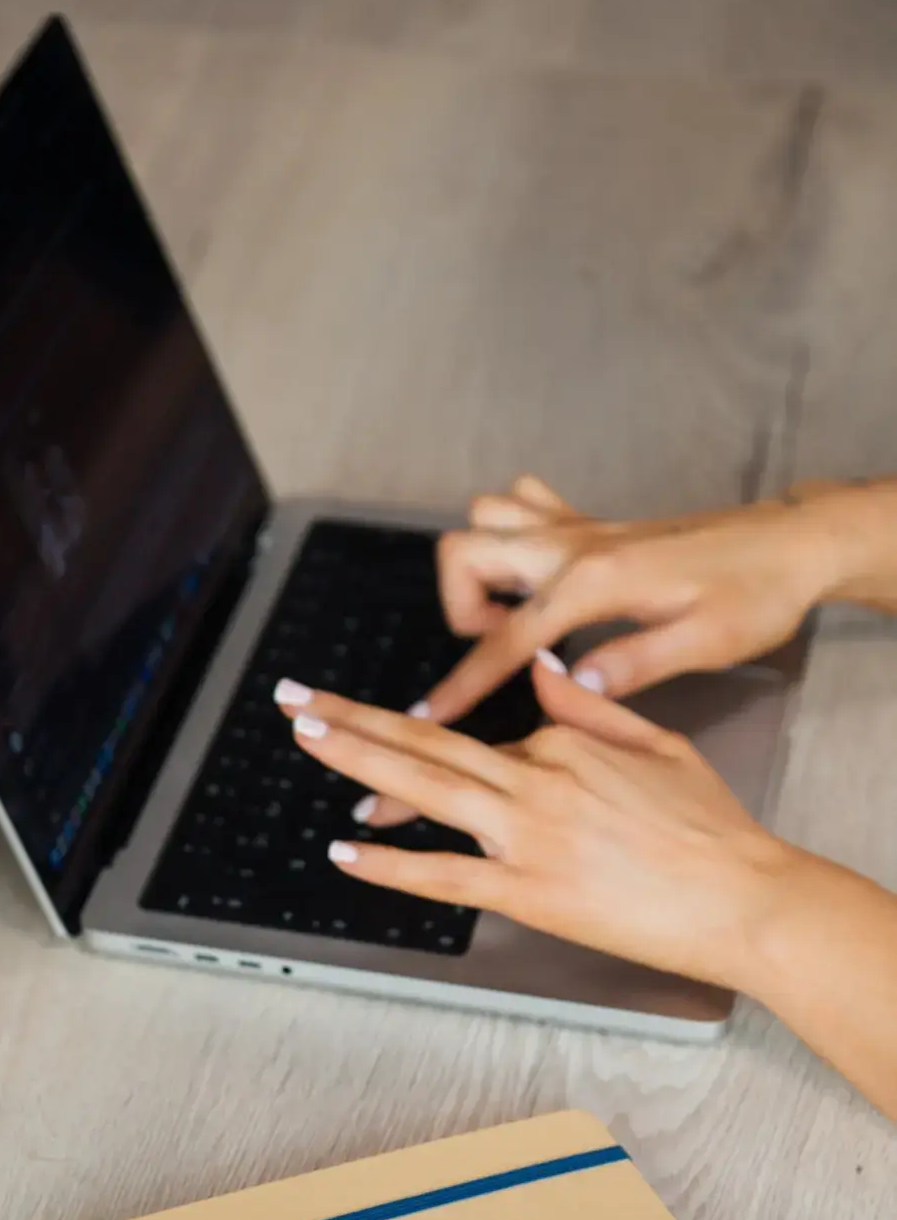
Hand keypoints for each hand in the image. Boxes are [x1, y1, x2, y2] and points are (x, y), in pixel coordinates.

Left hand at [275, 655, 799, 990]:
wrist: (743, 897)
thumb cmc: (711, 829)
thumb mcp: (656, 742)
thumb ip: (589, 705)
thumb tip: (543, 670)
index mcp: (563, 742)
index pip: (487, 740)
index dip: (456, 751)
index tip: (423, 752)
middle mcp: (535, 780)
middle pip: (424, 741)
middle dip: (349, 717)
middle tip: (294, 698)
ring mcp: (527, 836)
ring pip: (424, 788)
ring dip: (355, 759)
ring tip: (305, 737)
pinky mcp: (527, 892)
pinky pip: (444, 875)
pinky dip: (390, 864)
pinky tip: (346, 850)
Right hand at [424, 472, 845, 722]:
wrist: (791, 544)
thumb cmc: (756, 595)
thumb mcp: (704, 643)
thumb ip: (630, 665)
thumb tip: (569, 689)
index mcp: (595, 582)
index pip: (507, 638)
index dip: (464, 682)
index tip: (428, 714)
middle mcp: (575, 545)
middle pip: (465, 550)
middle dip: (458, 607)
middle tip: (497, 648)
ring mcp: (580, 527)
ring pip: (485, 517)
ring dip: (478, 566)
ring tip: (512, 615)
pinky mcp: (593, 522)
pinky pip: (524, 504)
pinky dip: (509, 534)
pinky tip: (535, 576)